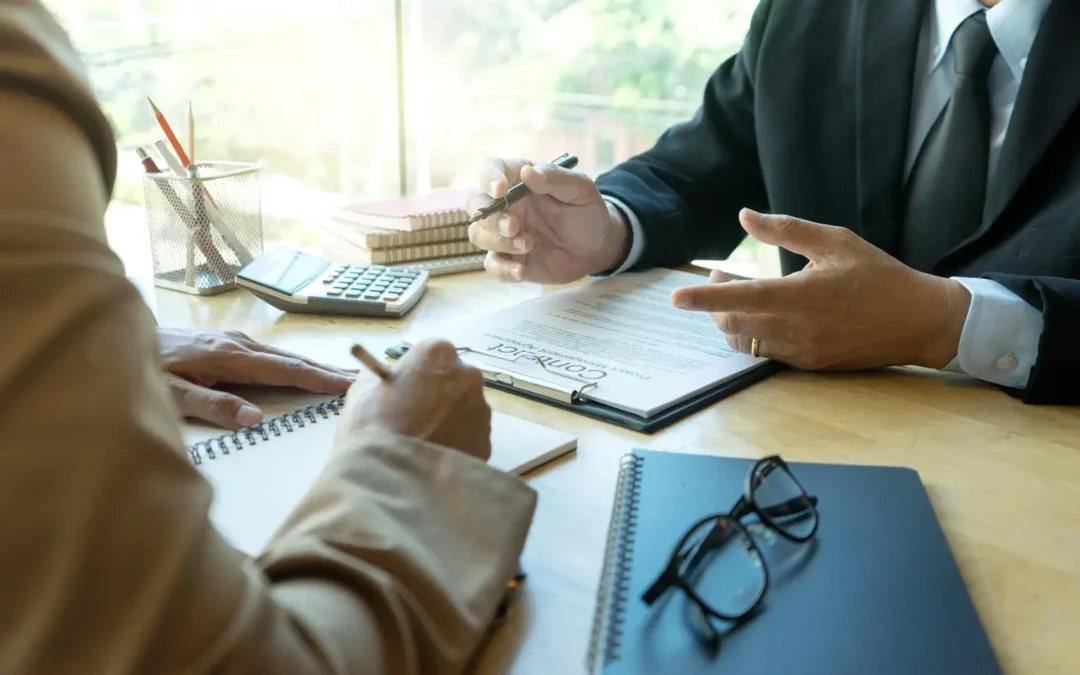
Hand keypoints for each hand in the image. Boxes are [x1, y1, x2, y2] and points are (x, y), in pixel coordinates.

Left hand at [158, 328, 354, 428]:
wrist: (119, 337)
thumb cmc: (144, 370)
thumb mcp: (172, 396)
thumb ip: (213, 406)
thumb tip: (254, 419)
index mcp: (231, 358)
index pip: (286, 370)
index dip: (319, 379)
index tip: (348, 385)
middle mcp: (238, 344)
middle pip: (291, 360)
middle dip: (326, 370)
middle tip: (358, 380)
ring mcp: (233, 340)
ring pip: (282, 355)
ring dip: (311, 366)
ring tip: (338, 375)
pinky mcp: (226, 343)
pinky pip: (269, 354)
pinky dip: (291, 362)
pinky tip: (298, 368)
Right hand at [337, 339, 490, 460]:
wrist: (393, 479)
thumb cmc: (373, 428)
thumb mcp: (362, 393)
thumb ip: (380, 379)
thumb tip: (386, 382)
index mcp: (437, 354)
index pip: (431, 355)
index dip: (416, 373)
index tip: (406, 390)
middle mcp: (467, 374)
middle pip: (454, 379)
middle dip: (439, 394)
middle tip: (416, 417)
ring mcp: (482, 408)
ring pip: (466, 409)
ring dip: (450, 420)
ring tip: (426, 443)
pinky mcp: (488, 440)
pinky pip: (471, 437)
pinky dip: (458, 445)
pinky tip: (436, 459)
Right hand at [466, 157, 631, 283]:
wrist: (596, 248)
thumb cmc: (587, 212)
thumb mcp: (581, 190)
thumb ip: (555, 178)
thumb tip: (528, 172)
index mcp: (519, 179)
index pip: (491, 168)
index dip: (488, 177)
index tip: (500, 190)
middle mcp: (506, 204)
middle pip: (475, 204)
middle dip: (490, 217)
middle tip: (514, 226)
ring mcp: (504, 233)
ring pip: (478, 234)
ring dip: (499, 241)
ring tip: (529, 244)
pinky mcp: (509, 258)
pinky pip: (492, 265)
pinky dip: (503, 269)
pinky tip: (522, 270)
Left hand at [670, 210, 971, 370]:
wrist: (919, 321)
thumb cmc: (878, 275)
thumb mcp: (835, 241)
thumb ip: (786, 229)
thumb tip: (745, 216)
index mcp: (802, 295)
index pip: (740, 298)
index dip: (704, 298)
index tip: (676, 297)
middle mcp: (797, 329)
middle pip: (733, 325)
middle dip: (715, 305)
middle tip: (722, 279)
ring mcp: (802, 351)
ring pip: (746, 342)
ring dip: (731, 322)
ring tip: (739, 297)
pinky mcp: (809, 365)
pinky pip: (766, 353)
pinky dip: (754, 335)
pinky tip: (764, 316)